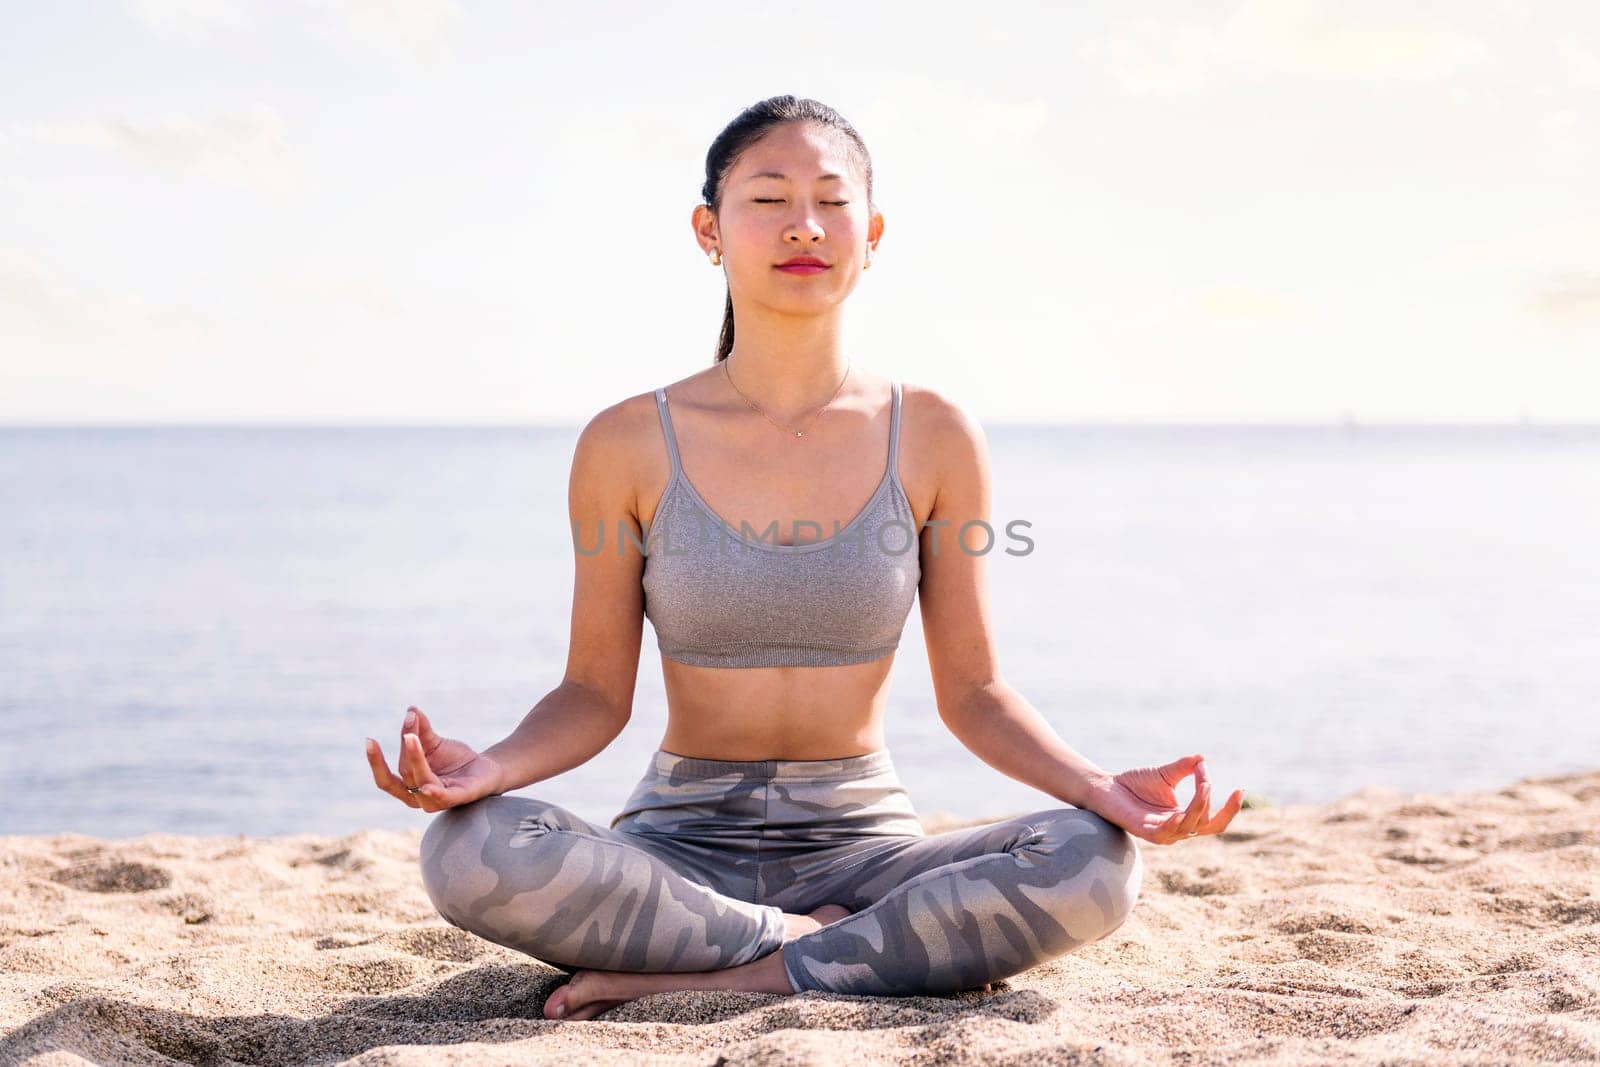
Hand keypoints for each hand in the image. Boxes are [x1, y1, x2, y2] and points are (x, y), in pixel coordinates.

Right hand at [363, 706, 506, 812]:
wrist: (486, 769)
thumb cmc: (455, 760)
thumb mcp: (434, 743)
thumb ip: (420, 730)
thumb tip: (411, 710)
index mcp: (408, 787)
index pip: (386, 779)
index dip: (376, 762)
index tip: (369, 740)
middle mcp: (419, 798)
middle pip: (406, 773)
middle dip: (406, 748)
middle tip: (409, 724)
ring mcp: (438, 801)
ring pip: (421, 782)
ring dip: (415, 759)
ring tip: (412, 737)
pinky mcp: (458, 798)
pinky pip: (443, 797)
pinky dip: (434, 793)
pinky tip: (427, 787)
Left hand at [1087, 753, 1242, 844]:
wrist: (1106, 787)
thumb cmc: (1134, 784)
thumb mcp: (1165, 774)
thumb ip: (1185, 768)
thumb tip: (1203, 758)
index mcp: (1185, 817)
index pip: (1216, 821)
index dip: (1231, 809)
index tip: (1240, 789)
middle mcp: (1178, 829)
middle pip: (1208, 824)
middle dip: (1215, 802)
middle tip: (1210, 779)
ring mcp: (1163, 833)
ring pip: (1191, 826)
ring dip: (1199, 804)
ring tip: (1201, 781)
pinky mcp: (1147, 833)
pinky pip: (1167, 832)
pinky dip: (1176, 822)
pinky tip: (1181, 810)